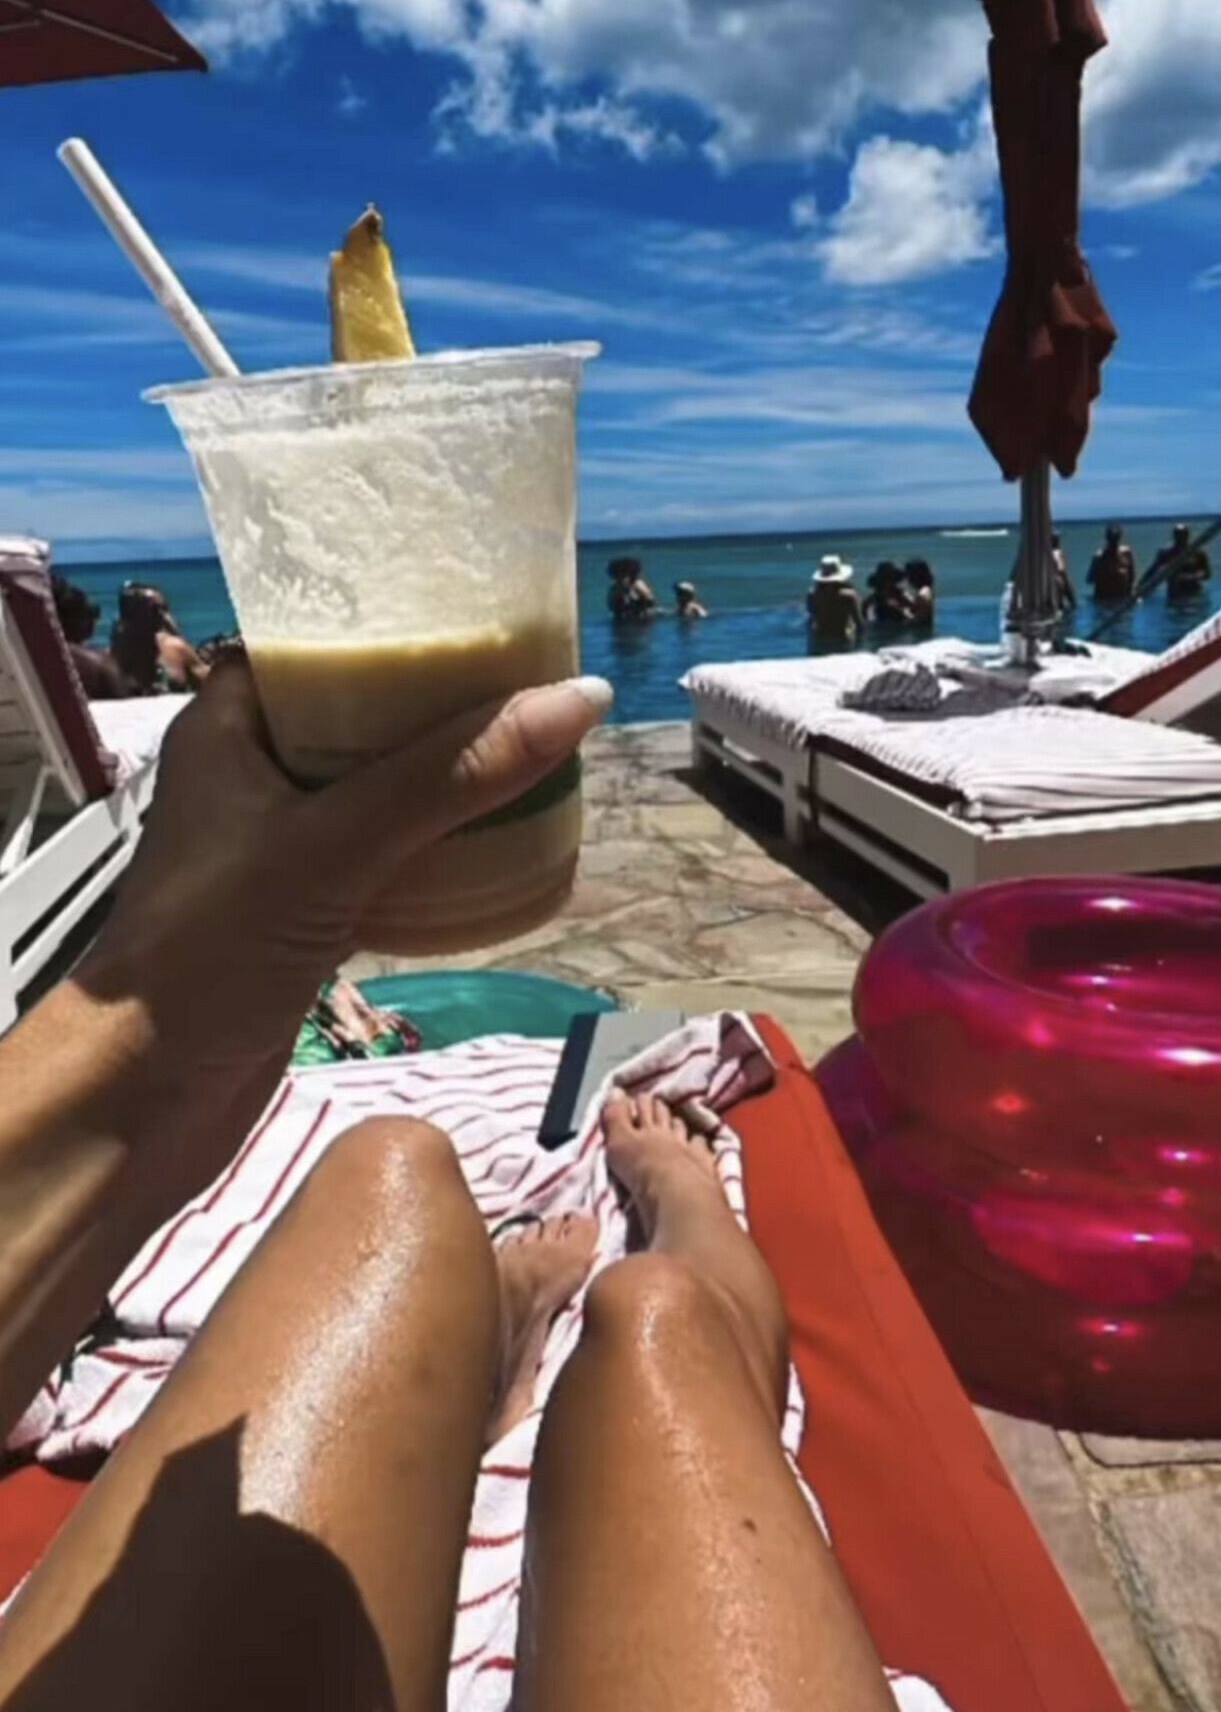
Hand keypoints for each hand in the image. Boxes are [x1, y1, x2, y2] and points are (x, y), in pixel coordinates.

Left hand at [78, 655, 612, 1088]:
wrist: (148, 1094)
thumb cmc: (215, 946)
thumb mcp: (337, 844)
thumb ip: (452, 775)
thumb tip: (580, 698)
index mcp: (227, 726)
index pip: (314, 642)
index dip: (391, 626)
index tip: (477, 617)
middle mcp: (248, 776)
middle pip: (360, 717)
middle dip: (441, 709)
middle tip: (528, 687)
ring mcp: (275, 849)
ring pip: (378, 793)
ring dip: (447, 784)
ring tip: (530, 757)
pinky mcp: (303, 914)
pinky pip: (385, 861)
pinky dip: (437, 854)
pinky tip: (500, 849)